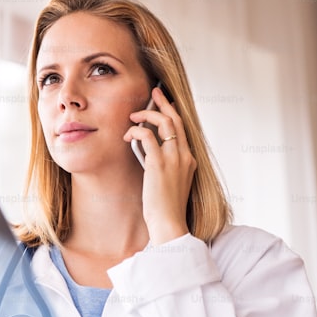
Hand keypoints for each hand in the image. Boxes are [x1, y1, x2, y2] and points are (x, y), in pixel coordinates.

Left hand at [124, 86, 196, 243]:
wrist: (169, 223)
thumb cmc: (166, 208)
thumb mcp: (169, 183)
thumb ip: (163, 166)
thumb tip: (148, 154)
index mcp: (189, 160)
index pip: (183, 128)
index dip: (172, 112)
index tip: (164, 103)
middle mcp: (184, 156)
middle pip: (176, 119)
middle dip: (163, 103)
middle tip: (153, 92)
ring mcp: (174, 159)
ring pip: (164, 123)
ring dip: (147, 114)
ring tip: (133, 115)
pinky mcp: (159, 164)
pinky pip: (147, 137)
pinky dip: (136, 131)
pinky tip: (127, 135)